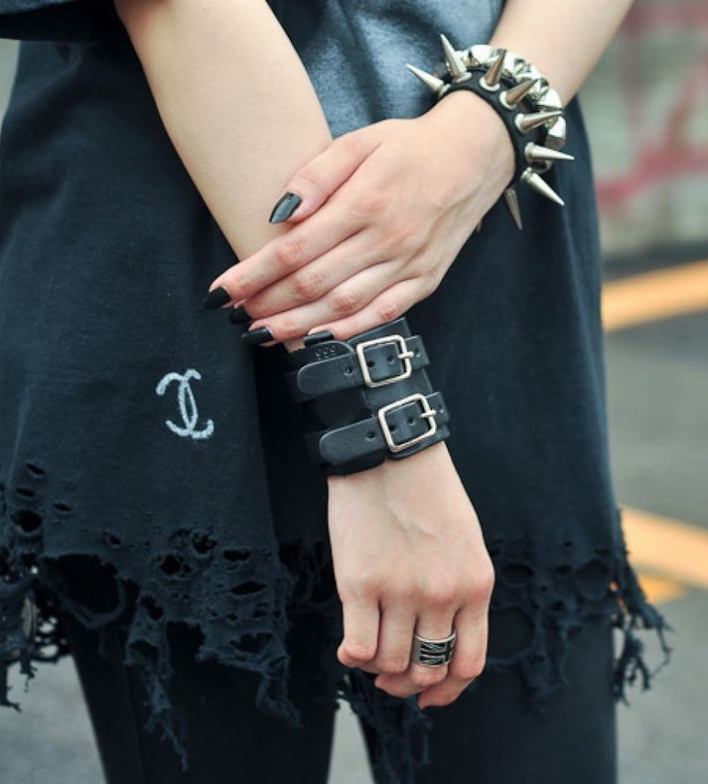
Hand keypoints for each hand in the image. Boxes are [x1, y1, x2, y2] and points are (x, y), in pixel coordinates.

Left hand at [207, 91, 514, 342]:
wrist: (475, 157)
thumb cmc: (410, 147)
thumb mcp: (360, 141)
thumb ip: (317, 175)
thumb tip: (280, 214)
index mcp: (364, 203)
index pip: (295, 250)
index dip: (253, 275)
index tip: (220, 291)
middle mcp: (386, 240)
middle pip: (313, 284)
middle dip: (267, 305)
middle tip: (234, 317)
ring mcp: (408, 265)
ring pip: (342, 307)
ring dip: (297, 326)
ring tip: (261, 335)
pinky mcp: (425, 281)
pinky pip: (382, 314)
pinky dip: (348, 332)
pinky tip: (317, 339)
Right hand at [326, 441, 494, 708]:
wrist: (389, 451)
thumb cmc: (426, 491)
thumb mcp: (464, 541)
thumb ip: (459, 588)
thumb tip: (437, 637)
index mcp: (476, 585)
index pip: (468, 663)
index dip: (446, 691)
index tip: (427, 695)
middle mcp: (444, 594)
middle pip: (427, 669)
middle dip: (406, 681)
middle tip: (388, 673)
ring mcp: (402, 591)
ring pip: (390, 664)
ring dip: (376, 666)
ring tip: (366, 647)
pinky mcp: (361, 583)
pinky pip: (358, 647)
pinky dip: (352, 655)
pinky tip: (348, 643)